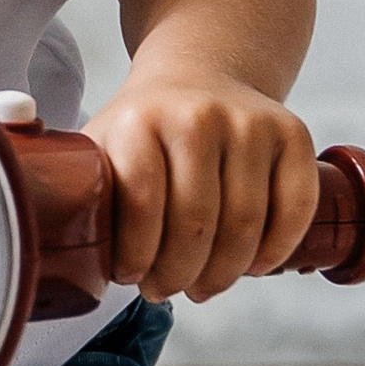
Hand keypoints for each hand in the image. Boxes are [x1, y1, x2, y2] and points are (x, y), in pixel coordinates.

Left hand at [88, 69, 321, 303]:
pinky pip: (295, 206)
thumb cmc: (146, 130)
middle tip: (167, 289)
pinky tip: (253, 266)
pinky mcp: (291, 132)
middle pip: (195, 223)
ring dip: (223, 273)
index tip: (129, 276)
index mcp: (139, 121)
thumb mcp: (102, 145)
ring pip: (245, 224)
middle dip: (178, 275)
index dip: (136, 255)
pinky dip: (276, 248)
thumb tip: (69, 260)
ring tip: (204, 285)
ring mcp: (249, 123)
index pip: (141, 203)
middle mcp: (197, 116)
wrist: (199, 76)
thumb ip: (84, 192)